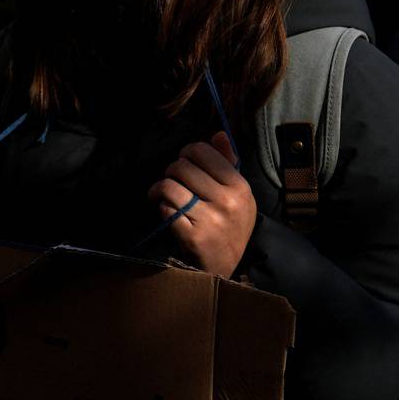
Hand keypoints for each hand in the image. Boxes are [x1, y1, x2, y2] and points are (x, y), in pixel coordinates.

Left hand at [147, 132, 254, 278]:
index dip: (187, 153)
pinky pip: (166, 210)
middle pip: (181, 166)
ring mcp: (210, 220)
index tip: (184, 162)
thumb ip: (227, 162)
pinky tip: (168, 212)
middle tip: (172, 180)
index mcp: (239, 186)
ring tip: (161, 195)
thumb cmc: (230, 224)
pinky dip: (162, 209)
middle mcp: (227, 201)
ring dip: (159, 189)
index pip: (203, 151)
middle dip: (171, 171)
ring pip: (169, 186)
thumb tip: (218, 134)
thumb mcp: (237, 194)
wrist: (227, 265)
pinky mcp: (193, 237)